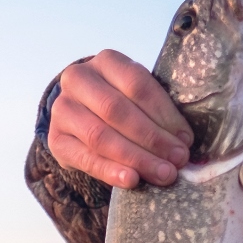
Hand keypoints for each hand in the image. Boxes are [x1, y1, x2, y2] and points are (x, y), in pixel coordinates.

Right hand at [48, 50, 192, 187]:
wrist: (86, 116)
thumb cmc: (126, 105)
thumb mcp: (141, 97)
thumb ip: (159, 113)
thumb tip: (184, 143)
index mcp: (107, 62)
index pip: (137, 84)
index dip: (164, 114)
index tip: (186, 139)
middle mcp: (78, 79)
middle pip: (116, 110)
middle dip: (152, 138)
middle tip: (178, 160)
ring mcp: (63, 109)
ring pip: (100, 135)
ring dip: (136, 158)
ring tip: (163, 174)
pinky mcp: (56, 139)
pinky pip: (85, 158)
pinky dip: (110, 171)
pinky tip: (132, 180)